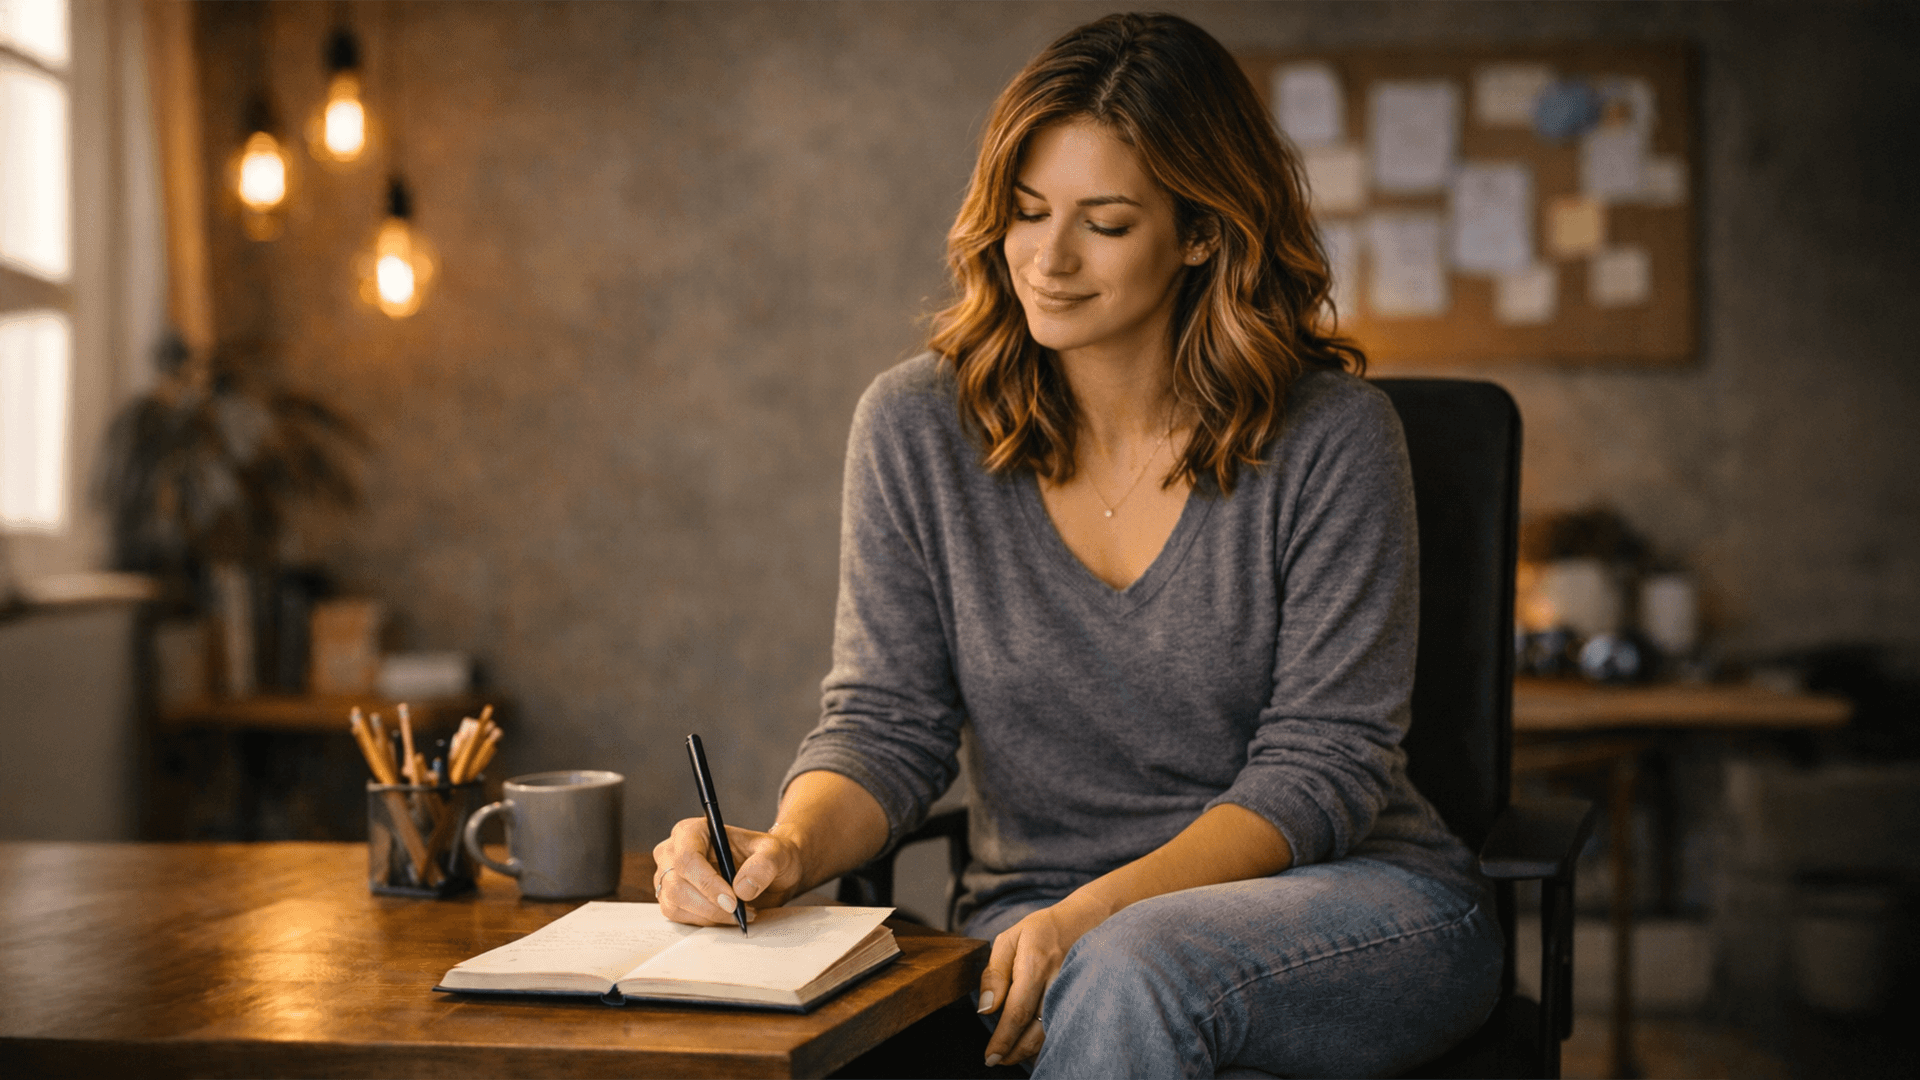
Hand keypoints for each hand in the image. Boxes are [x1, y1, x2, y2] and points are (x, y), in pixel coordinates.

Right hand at [651, 817, 804, 925]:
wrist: (766, 871)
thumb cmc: (766, 855)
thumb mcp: (776, 852)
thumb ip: (764, 864)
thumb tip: (742, 889)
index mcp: (692, 831)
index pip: (687, 858)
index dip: (707, 883)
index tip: (732, 901)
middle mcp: (673, 852)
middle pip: (677, 885)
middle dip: (710, 905)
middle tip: (741, 912)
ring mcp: (668, 876)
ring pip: (675, 904)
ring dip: (709, 916)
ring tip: (740, 912)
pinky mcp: (672, 898)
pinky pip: (678, 917)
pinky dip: (705, 921)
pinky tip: (727, 916)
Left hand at [977, 893, 1109, 1067]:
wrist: (1090, 917)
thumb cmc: (1044, 929)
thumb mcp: (1010, 939)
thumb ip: (995, 973)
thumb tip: (986, 1008)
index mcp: (1035, 965)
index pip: (1017, 1013)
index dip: (1002, 1040)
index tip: (990, 1056)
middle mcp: (1058, 981)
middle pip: (1036, 1032)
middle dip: (1014, 1052)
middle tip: (997, 1060)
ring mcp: (1076, 991)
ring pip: (1053, 1035)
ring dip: (1031, 1051)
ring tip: (1012, 1054)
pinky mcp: (1085, 998)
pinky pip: (1066, 1028)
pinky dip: (1049, 1041)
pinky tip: (1034, 1043)